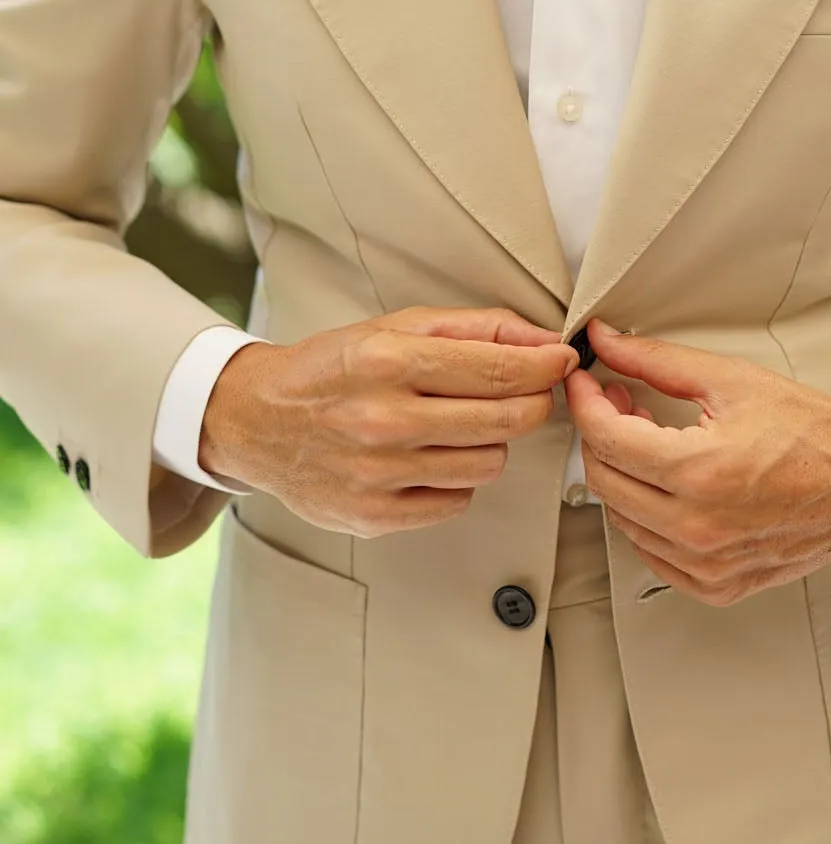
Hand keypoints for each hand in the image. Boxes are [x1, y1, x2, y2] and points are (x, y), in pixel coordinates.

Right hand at [198, 306, 578, 536]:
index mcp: (387, 361)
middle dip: (530, 402)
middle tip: (520, 392)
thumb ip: (474, 329)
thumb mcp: (394, 327)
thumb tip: (543, 340)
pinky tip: (428, 458)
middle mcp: (382, 419)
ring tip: (457, 425)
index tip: (562, 360)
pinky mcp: (375, 516)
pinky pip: (458, 500)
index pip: (500, 370)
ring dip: (490, 442)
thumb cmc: (331, 369)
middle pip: (507, 419)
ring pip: (490, 463)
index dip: (546, 366)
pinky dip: (456, 478)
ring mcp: (378, 473)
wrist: (255, 421)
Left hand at [564, 318, 830, 605]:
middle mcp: (697, 527)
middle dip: (601, 435)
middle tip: (620, 405)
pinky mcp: (716, 585)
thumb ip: (658, 361)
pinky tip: (667, 488)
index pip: (605, 438)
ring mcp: (705, 563)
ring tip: (649, 442)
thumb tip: (607, 342)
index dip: (585, 404)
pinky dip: (647, 519)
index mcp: (698, 473)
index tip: (586, 384)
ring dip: (623, 477)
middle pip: (604, 480)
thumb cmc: (815, 434)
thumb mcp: (732, 380)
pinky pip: (652, 554)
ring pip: (622, 520)